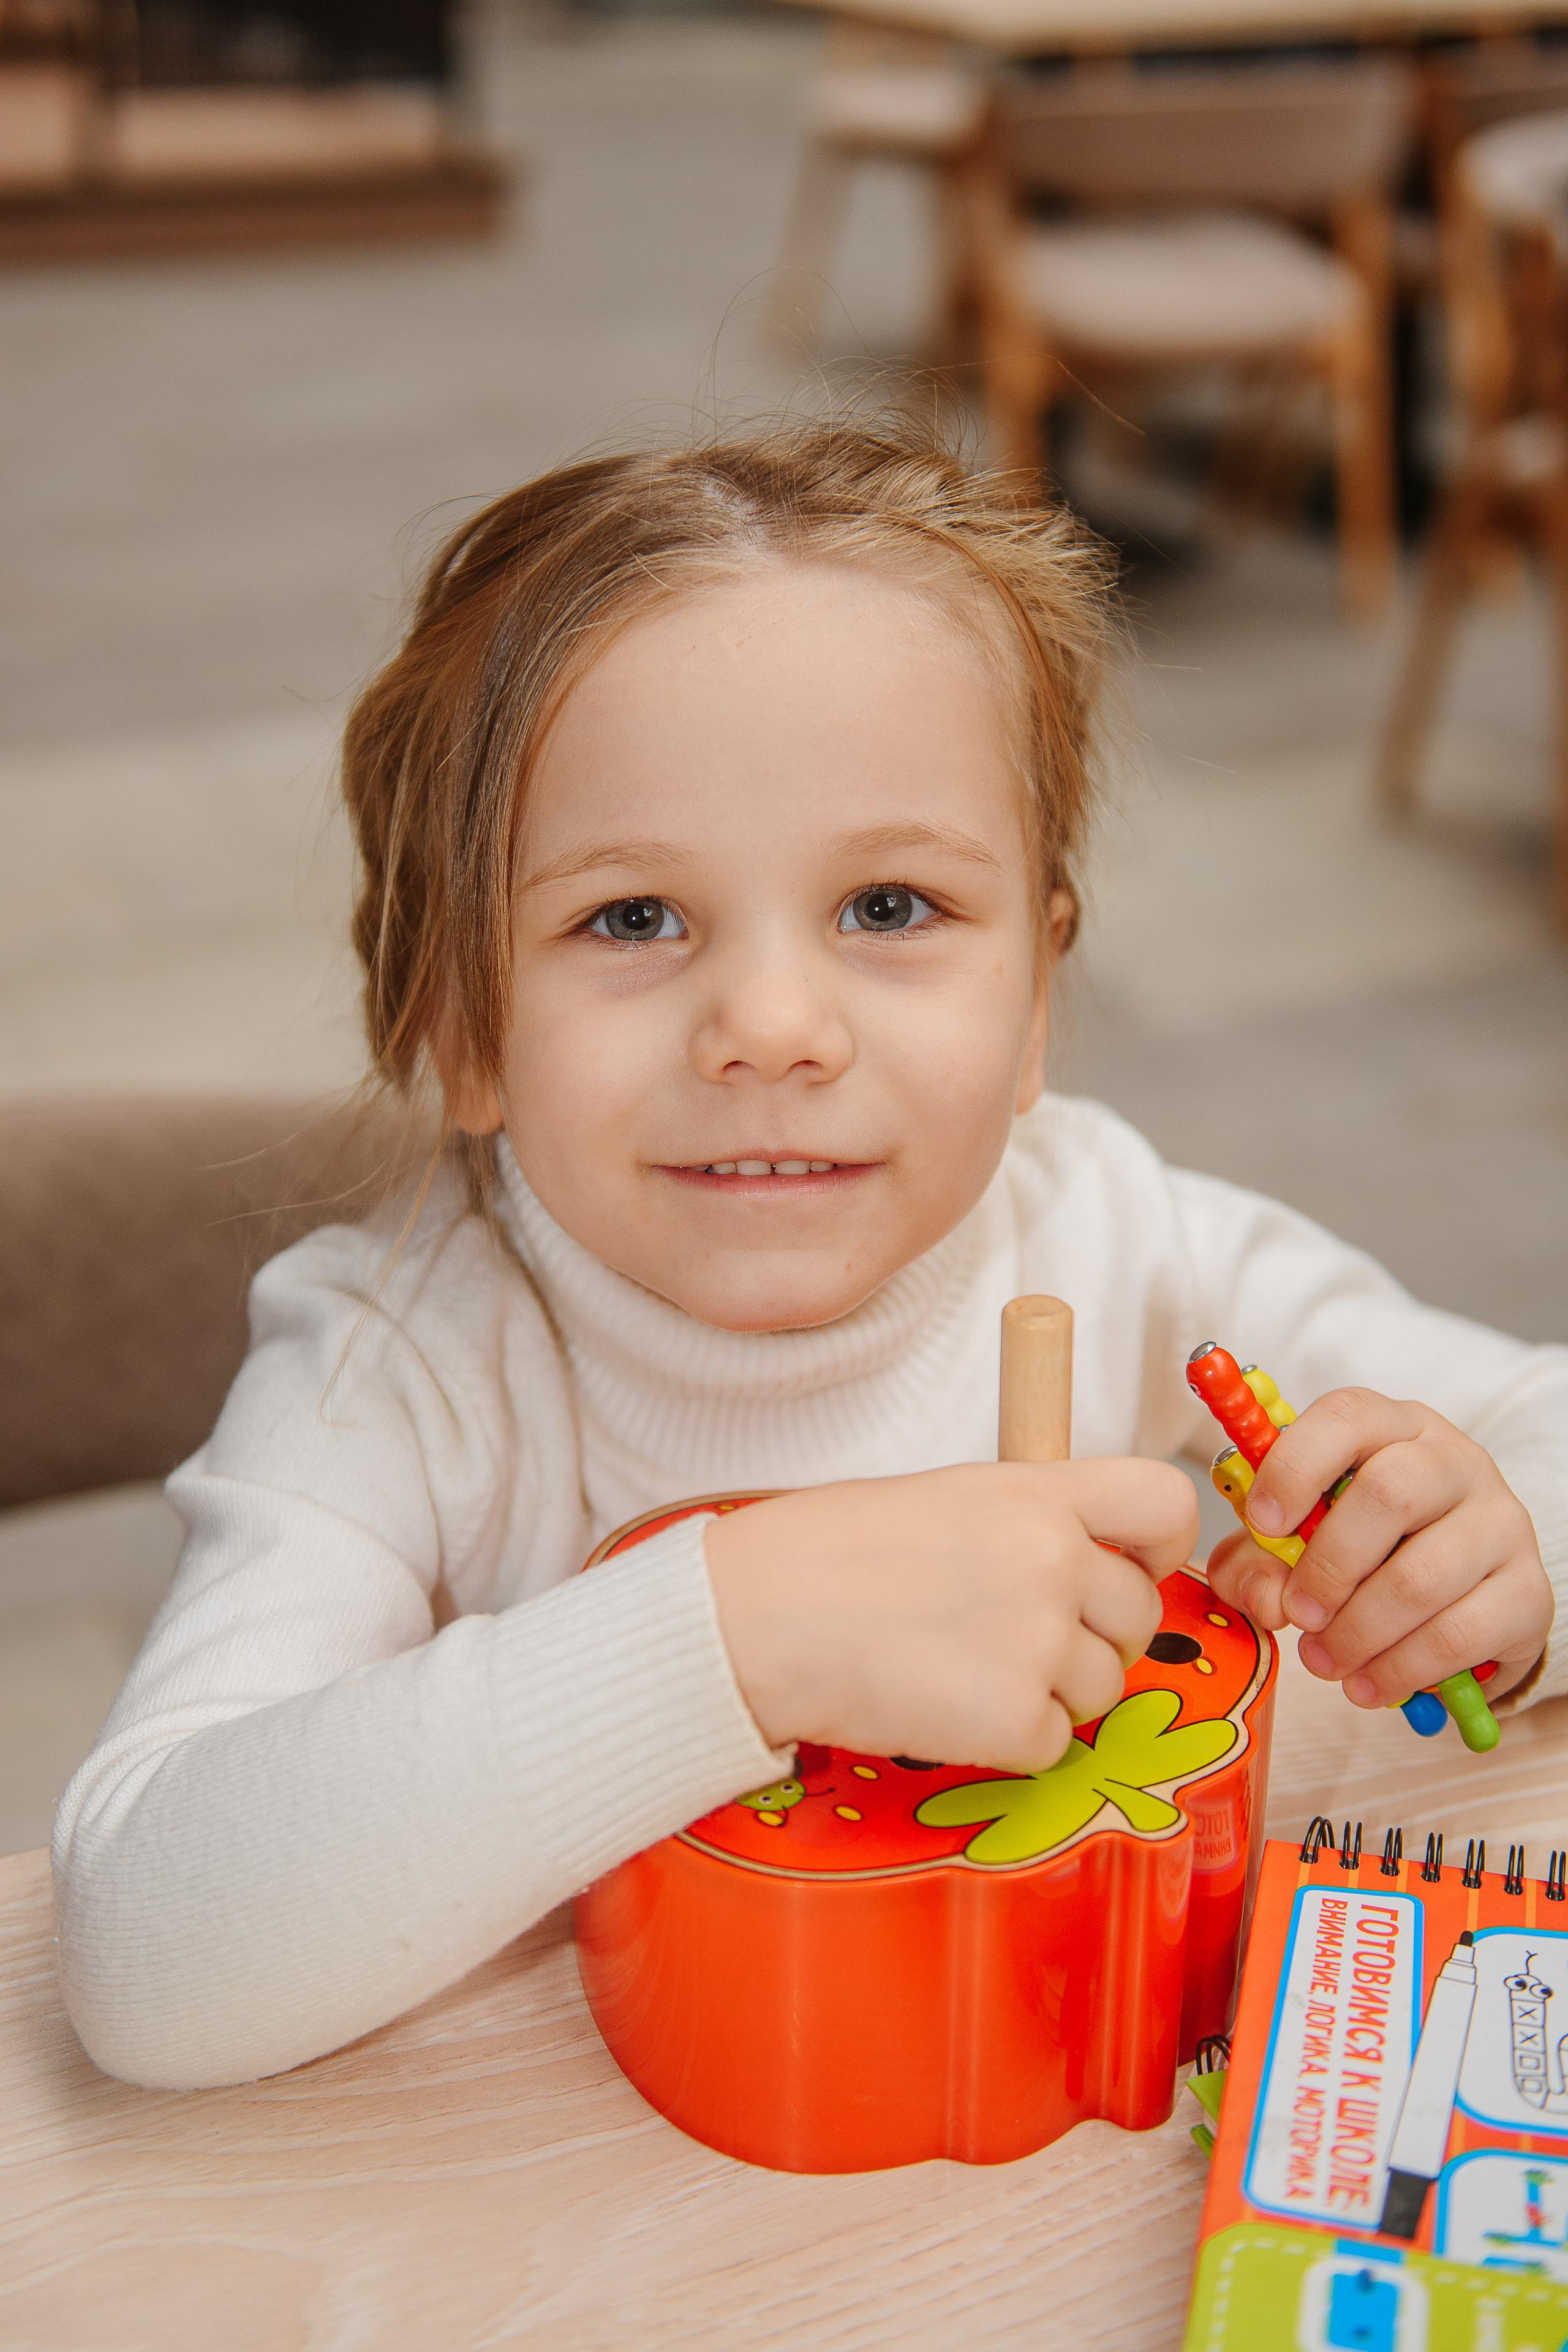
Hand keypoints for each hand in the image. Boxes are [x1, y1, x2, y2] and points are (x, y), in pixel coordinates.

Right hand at [705, 1460, 1197, 1773]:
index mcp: (1036, 1492)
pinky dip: (1011, 1741)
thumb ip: (1028, 1521)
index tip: (1130, 1567)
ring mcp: (1039, 1640)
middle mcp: (1054, 1559)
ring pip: (1104, 1687)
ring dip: (1052, 1693)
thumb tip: (1083, 1565)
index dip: (1160, 1546)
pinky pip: (1054, 1744)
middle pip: (1141, 1614)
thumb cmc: (829, 1554)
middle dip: (1095, 1637)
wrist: (759, 1615)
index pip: (1165, 1502)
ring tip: (968, 1671)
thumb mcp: (947, 1497)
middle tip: (1018, 1639)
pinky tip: (948, 1707)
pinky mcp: (1015, 1719)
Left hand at [1206, 1388, 1550, 1707]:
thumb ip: (1261, 1563)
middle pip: (1388, 1495)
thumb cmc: (1368, 1552)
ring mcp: (1500, 1522)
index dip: (1296, 1466)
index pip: (1348, 1416)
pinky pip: (1458, 1634)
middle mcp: (1455, 1461)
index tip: (1262, 1522)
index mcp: (1391, 1428)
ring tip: (1325, 1662)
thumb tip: (1267, 1600)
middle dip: (1328, 1567)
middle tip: (1299, 1616)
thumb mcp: (1301, 1544)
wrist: (1465, 1599)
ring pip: (1420, 1576)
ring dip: (1358, 1633)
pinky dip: (1400, 1669)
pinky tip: (1369, 1684)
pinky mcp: (1527, 1590)